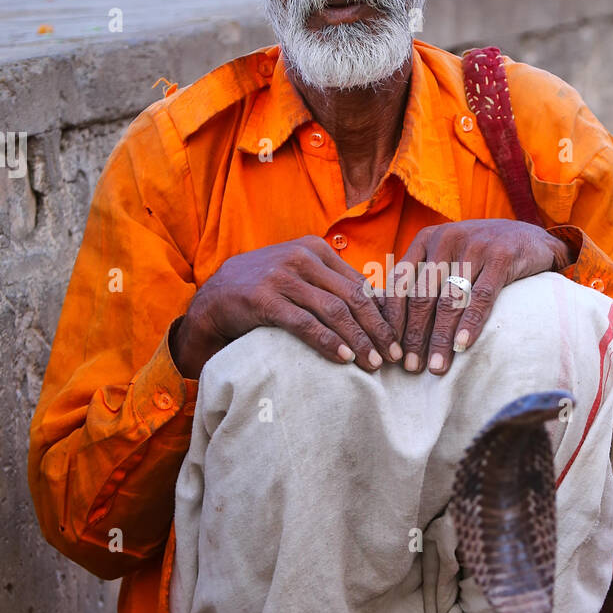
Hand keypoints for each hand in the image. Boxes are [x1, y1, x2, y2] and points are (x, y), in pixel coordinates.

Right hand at [171, 235, 402, 377]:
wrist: (213, 297)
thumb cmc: (264, 289)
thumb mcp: (299, 275)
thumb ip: (330, 283)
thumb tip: (379, 306)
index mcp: (315, 249)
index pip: (361, 284)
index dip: (383, 314)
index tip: (398, 340)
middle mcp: (301, 257)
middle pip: (354, 298)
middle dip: (378, 330)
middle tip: (394, 357)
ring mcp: (282, 277)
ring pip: (334, 311)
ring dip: (359, 340)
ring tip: (373, 364)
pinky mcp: (264, 299)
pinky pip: (306, 324)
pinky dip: (329, 343)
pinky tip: (344, 359)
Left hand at [377, 219, 570, 374]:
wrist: (532, 237)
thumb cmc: (482, 254)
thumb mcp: (448, 255)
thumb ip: (422, 277)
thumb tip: (390, 321)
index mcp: (426, 239)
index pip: (400, 284)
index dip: (394, 320)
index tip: (391, 351)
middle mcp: (446, 239)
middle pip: (422, 296)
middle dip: (414, 336)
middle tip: (411, 367)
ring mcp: (475, 246)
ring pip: (450, 300)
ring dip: (440, 338)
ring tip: (436, 367)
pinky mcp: (502, 256)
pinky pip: (482, 297)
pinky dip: (470, 324)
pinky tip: (462, 346)